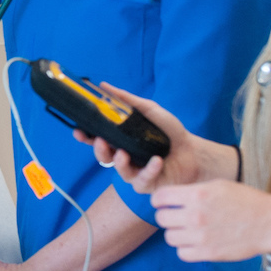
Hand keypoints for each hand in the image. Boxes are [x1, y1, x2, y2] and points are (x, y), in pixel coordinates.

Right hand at [72, 82, 210, 193]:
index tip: (78, 130)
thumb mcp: (149, 110)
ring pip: (119, 171)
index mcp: (122, 140)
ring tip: (123, 154)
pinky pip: (142, 181)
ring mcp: (135, 172)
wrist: (193, 150)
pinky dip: (149, 170)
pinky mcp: (148, 185)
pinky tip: (156, 161)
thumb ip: (127, 100)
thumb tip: (104, 85)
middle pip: (104, 157)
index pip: (98, 139)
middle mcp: (125, 157)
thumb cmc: (170, 132)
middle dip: (98, 150)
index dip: (86, 137)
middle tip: (100, 141)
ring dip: (119, 163)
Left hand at [151, 180, 270, 262]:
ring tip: (189, 230)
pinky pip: (181, 253)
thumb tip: (171, 197)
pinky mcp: (207, 253)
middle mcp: (195, 215)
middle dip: (167, 216)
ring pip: (169, 237)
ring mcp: (200, 236)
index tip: (164, 203)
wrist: (269, 223)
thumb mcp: (218, 186)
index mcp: (197, 194)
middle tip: (178, 217)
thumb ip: (193, 191)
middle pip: (161, 218)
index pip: (160, 197)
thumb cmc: (246, 201)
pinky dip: (186, 249)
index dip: (159, 200)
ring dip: (176, 233)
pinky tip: (196, 243)